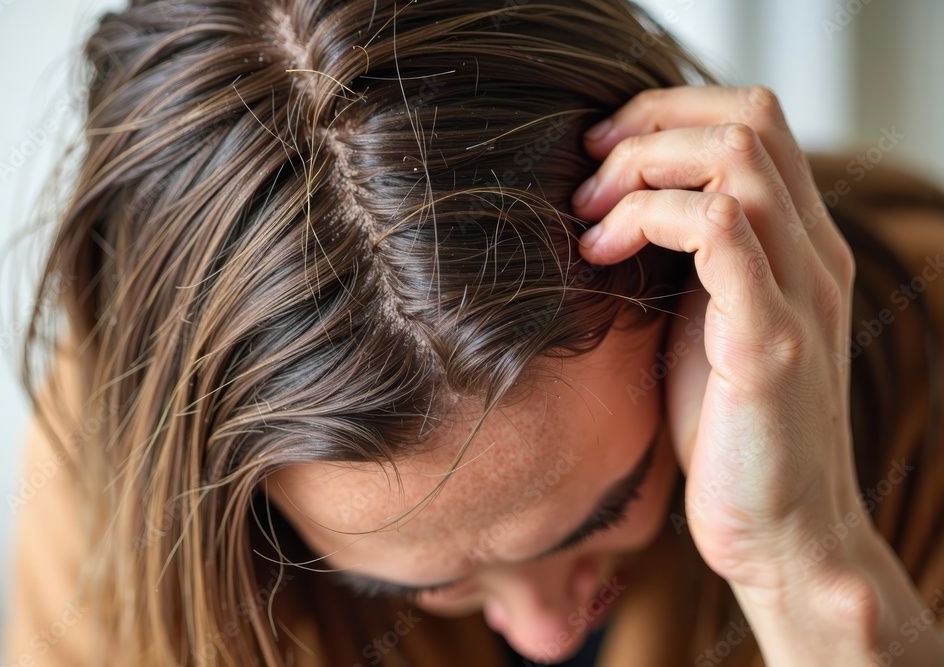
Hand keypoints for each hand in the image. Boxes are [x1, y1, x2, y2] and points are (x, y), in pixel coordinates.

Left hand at [571, 86, 866, 590]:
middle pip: (748, 120)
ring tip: (589, 220)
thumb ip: (687, 262)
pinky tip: (602, 257)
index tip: (602, 153)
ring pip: (735, 161)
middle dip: (648, 128)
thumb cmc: (725, 430)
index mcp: (798, 246)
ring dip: (641, 172)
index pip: (755, 121)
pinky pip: (719, 233)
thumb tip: (614, 208)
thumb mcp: (704, 324)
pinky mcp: (769, 342)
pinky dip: (647, 221)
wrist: (779, 530)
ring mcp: (799, 294)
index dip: (669, 114)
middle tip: (587, 179)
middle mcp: (813, 256)